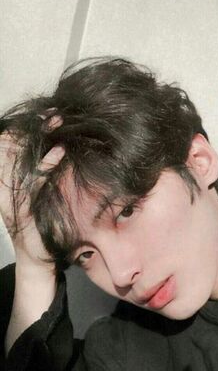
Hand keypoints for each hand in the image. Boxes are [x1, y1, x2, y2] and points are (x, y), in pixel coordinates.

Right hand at [0, 127, 64, 266]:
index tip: (44, 113)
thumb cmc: (40, 223)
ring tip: (57, 123)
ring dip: (39, 138)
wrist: (38, 257)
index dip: (22, 127)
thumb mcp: (35, 195)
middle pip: (10, 146)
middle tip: (54, 114)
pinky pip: (34, 182)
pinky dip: (47, 165)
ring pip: (20, 159)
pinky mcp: (24, 208)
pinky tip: (60, 153)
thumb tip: (56, 147)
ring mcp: (10, 197)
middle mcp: (2, 186)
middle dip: (32, 127)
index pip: (5, 144)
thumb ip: (38, 174)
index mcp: (3, 181)